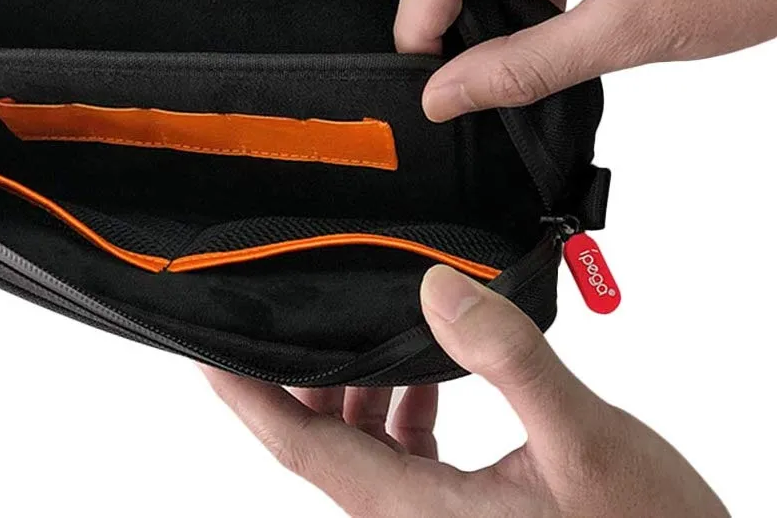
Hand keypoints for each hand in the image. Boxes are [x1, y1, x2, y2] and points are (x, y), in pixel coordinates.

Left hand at [203, 265, 728, 516]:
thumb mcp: (578, 440)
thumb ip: (507, 360)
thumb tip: (437, 289)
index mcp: (411, 509)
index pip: (298, 443)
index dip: (244, 395)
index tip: (206, 348)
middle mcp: (408, 516)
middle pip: (321, 439)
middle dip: (299, 375)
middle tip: (292, 308)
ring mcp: (433, 515)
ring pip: (361, 443)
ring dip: (353, 385)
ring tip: (361, 325)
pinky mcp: (462, 509)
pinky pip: (404, 451)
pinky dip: (400, 404)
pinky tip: (425, 370)